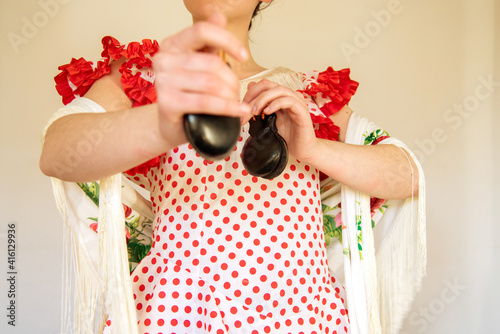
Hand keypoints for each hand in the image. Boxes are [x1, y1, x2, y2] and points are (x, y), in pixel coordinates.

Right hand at [153, 13, 250, 147]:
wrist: (170, 125)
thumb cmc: (187, 94)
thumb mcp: (198, 65)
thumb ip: (208, 43)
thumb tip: (218, 16)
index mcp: (172, 44)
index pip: (202, 31)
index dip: (227, 41)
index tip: (243, 56)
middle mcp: (164, 59)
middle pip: (212, 63)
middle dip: (232, 80)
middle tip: (237, 92)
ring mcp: (163, 81)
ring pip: (211, 83)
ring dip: (231, 96)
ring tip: (236, 103)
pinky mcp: (167, 103)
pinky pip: (206, 102)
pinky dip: (227, 108)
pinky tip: (238, 112)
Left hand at [243, 79, 318, 162]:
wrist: (302, 150)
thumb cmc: (287, 137)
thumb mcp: (268, 122)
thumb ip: (260, 110)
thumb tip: (249, 99)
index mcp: (280, 98)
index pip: (263, 86)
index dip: (250, 93)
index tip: (240, 107)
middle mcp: (289, 97)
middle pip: (268, 85)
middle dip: (253, 95)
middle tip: (244, 109)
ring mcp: (297, 102)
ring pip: (278, 90)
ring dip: (263, 99)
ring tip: (255, 111)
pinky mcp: (302, 111)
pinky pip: (289, 101)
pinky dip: (276, 104)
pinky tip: (267, 112)